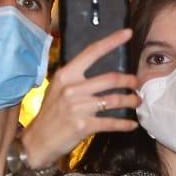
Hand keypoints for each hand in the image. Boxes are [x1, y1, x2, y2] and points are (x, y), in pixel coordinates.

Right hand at [18, 28, 138, 172]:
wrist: (37, 142)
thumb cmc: (50, 114)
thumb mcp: (58, 90)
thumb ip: (76, 79)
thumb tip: (101, 72)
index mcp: (66, 75)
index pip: (92, 52)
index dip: (112, 41)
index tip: (128, 33)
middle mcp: (72, 88)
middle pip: (112, 78)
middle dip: (130, 81)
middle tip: (138, 84)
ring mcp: (78, 107)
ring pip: (115, 100)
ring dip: (131, 100)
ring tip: (137, 101)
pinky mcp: (83, 125)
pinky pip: (111, 122)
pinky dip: (125, 124)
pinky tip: (132, 124)